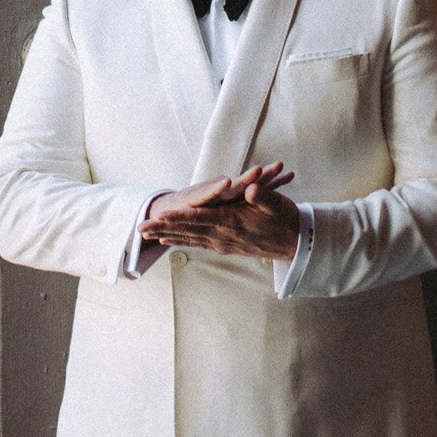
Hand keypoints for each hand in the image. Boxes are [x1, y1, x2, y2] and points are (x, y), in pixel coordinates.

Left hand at [143, 162, 300, 264]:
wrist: (296, 243)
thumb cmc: (286, 218)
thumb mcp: (276, 202)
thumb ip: (262, 194)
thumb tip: (252, 189)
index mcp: (232, 222)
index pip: (199, 218)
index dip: (178, 217)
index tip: (159, 215)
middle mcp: (224, 235)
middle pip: (188, 231)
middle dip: (163, 229)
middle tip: (140, 228)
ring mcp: (224, 243)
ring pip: (190, 239)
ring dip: (168, 236)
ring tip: (147, 236)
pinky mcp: (226, 247)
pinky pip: (198, 244)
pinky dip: (182, 241)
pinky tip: (170, 241)